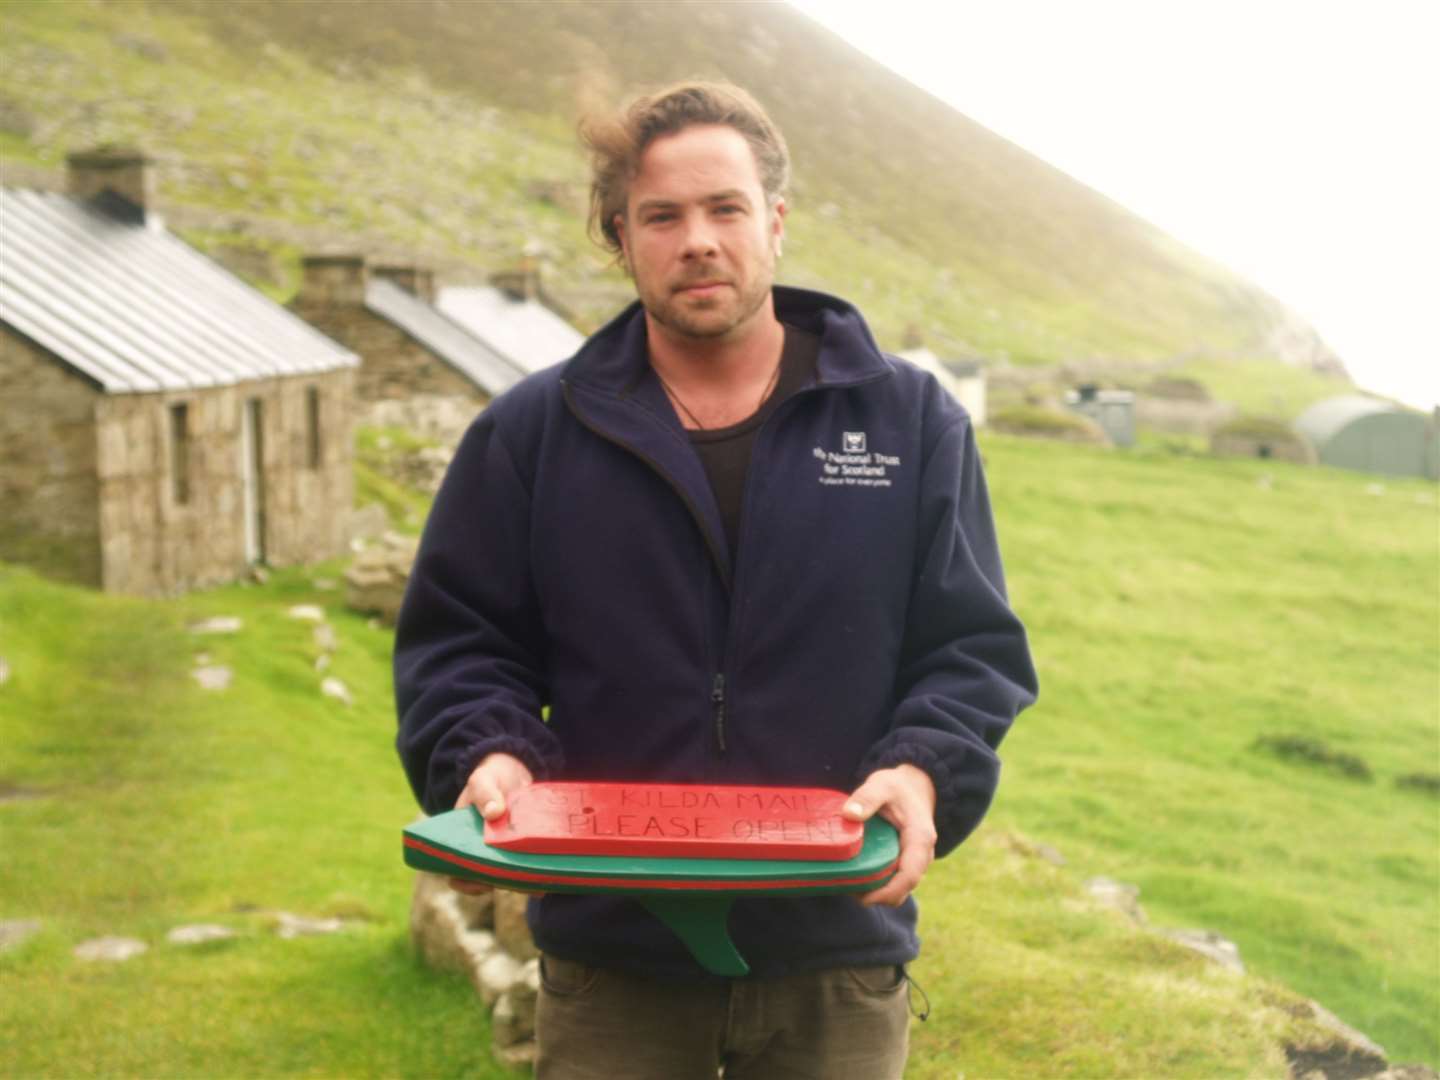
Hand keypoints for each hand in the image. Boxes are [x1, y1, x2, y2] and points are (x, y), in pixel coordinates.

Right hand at [450, 752, 533, 895]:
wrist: (512, 772)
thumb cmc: (491, 778)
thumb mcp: (483, 779)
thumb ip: (485, 792)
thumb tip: (494, 812)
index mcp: (462, 840)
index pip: (456, 870)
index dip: (465, 881)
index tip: (480, 882)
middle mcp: (482, 852)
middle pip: (486, 878)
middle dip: (500, 883)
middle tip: (517, 881)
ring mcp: (504, 852)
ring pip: (509, 876)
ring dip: (522, 881)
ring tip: (537, 882)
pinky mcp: (523, 848)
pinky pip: (527, 865)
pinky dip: (536, 871)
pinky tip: (550, 873)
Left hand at [842, 763, 936, 906]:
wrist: (916, 786)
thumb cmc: (898, 787)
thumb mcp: (882, 784)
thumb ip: (867, 797)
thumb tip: (848, 814)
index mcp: (920, 839)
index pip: (909, 876)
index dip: (888, 892)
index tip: (864, 898)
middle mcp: (923, 855)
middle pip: (904, 888)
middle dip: (878, 896)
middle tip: (849, 890)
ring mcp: (917, 861)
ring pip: (900, 889)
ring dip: (878, 893)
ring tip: (850, 885)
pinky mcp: (908, 862)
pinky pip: (897, 882)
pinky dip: (880, 886)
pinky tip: (858, 878)